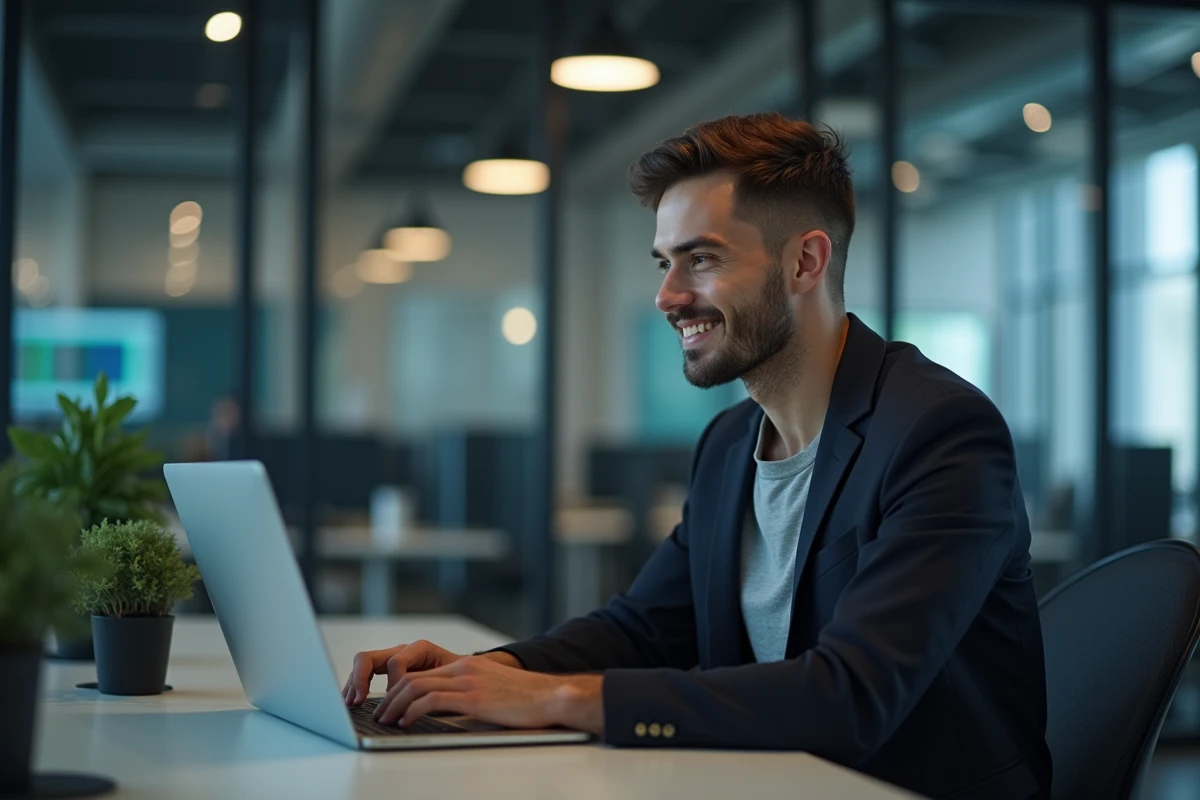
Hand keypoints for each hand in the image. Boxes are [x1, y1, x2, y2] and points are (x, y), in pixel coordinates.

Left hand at [343, 640, 524, 704]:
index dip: (399, 688)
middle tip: (379, 714)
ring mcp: (468, 681)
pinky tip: (406, 722)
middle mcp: (463, 668)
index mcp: (466, 665)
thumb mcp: (491, 691)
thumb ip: (468, 694)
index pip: (421, 671)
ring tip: (386, 720)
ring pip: (416, 686)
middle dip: (389, 696)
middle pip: (412, 676)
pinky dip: (412, 711)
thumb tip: (446, 710)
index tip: (389, 703)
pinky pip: (432, 700)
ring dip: (395, 705)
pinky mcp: (473, 697)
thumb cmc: (525, 700)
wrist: (550, 697)